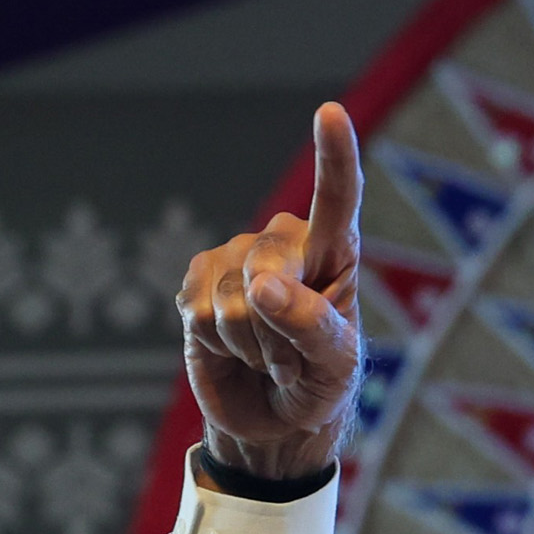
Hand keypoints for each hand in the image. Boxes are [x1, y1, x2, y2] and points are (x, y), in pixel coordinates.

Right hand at [178, 103, 364, 481]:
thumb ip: (311, 325)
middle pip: (269, 266)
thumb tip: (261, 285)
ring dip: (253, 346)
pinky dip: (220, 346)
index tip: (331, 113)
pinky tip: (235, 352)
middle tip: (295, 360)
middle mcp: (283, 244)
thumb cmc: (321, 385)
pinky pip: (201, 313)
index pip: (336, 200)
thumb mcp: (335, 365)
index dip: (334, 156)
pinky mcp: (196, 284)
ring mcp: (235, 259)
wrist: (275, 420)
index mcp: (334, 252)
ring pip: (234, 301)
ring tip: (268, 359)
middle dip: (280, 326)